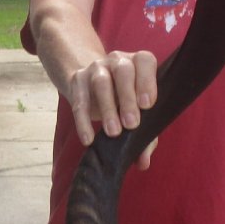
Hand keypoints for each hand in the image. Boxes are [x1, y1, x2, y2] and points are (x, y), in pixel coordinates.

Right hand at [68, 50, 157, 165]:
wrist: (90, 83)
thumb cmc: (123, 99)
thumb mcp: (137, 113)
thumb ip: (145, 136)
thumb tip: (144, 163)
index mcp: (137, 63)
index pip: (145, 62)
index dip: (147, 81)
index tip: (147, 105)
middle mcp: (118, 60)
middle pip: (123, 71)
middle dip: (127, 98)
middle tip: (131, 124)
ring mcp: (96, 68)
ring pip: (101, 83)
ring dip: (107, 108)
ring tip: (113, 132)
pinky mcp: (77, 80)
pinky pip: (79, 100)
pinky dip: (83, 121)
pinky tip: (88, 138)